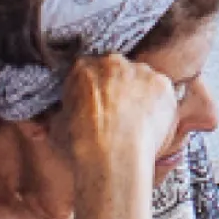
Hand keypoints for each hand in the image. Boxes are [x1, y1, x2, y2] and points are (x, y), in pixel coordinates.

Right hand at [61, 54, 178, 172]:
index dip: (97, 89)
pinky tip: (153, 125)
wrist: (113, 156)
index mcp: (82, 68)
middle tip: (121, 115)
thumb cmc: (83, 145)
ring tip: (139, 123)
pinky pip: (163, 93)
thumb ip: (62, 113)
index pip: (91, 71)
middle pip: (119, 72)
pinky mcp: (162, 84)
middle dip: (120, 89)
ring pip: (143, 80)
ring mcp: (140, 71)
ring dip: (142, 96)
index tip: (100, 104)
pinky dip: (161, 106)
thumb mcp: (58, 126)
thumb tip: (55, 119)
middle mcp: (113, 62)